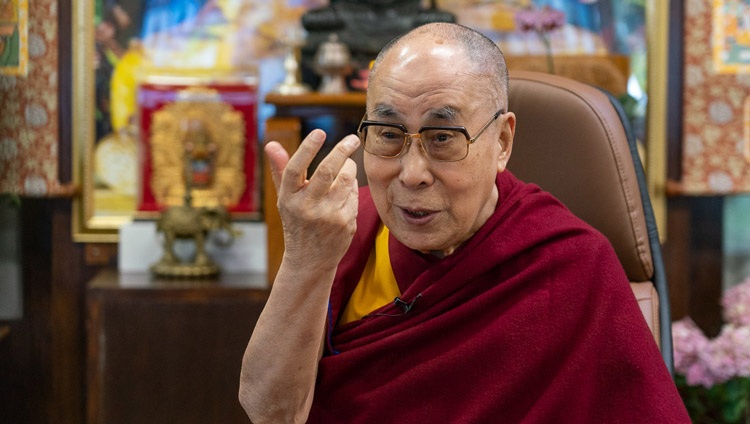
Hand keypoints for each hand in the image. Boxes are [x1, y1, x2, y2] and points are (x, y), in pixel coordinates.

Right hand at [266, 130, 360, 272]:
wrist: (310, 261)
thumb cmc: (297, 223)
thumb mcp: (285, 199)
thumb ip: (281, 170)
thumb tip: (271, 143)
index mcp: (289, 198)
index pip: (295, 169)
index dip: (307, 148)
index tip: (320, 132)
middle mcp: (307, 207)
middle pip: (327, 171)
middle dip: (342, 150)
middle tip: (352, 139)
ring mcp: (328, 216)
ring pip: (346, 179)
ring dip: (350, 167)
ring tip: (347, 164)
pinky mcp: (345, 223)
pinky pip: (354, 194)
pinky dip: (352, 187)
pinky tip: (345, 193)